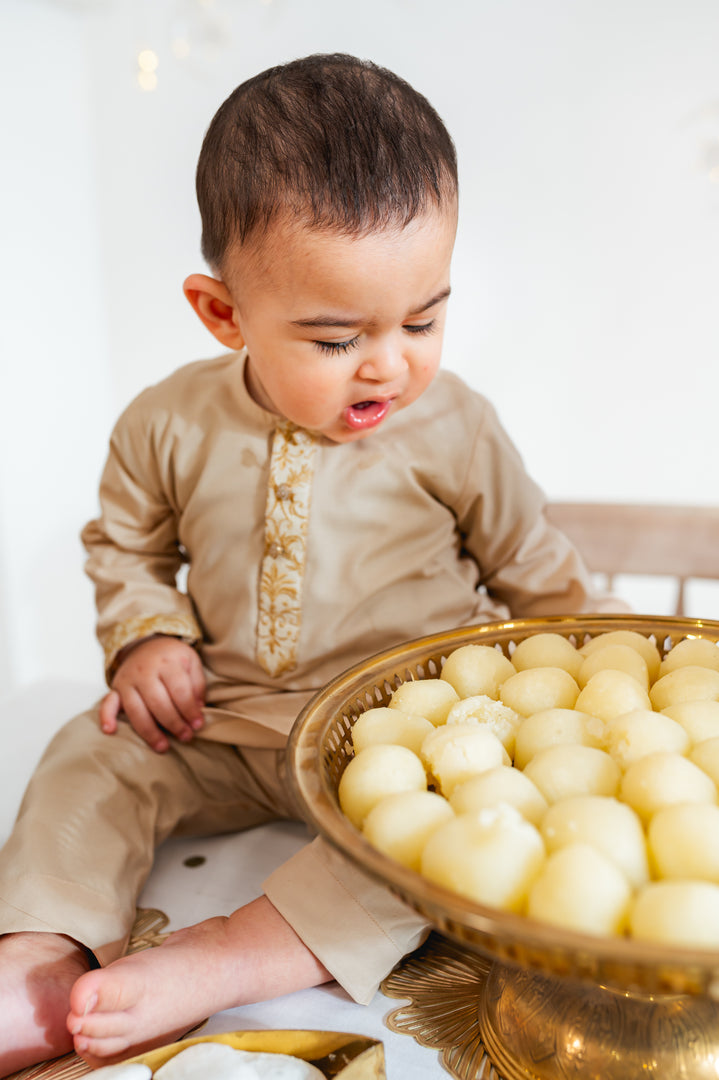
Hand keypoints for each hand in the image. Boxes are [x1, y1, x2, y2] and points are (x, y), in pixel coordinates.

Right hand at [99, 636, 205, 752]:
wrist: (146, 642)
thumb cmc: (172, 657)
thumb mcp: (191, 662)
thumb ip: (197, 684)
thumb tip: (198, 709)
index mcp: (167, 662)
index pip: (179, 690)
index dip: (190, 710)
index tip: (198, 725)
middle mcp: (145, 671)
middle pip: (158, 702)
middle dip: (173, 724)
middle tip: (185, 737)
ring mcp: (128, 680)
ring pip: (136, 709)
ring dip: (150, 731)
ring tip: (163, 747)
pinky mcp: (115, 688)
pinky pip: (107, 703)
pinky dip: (106, 717)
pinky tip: (110, 731)